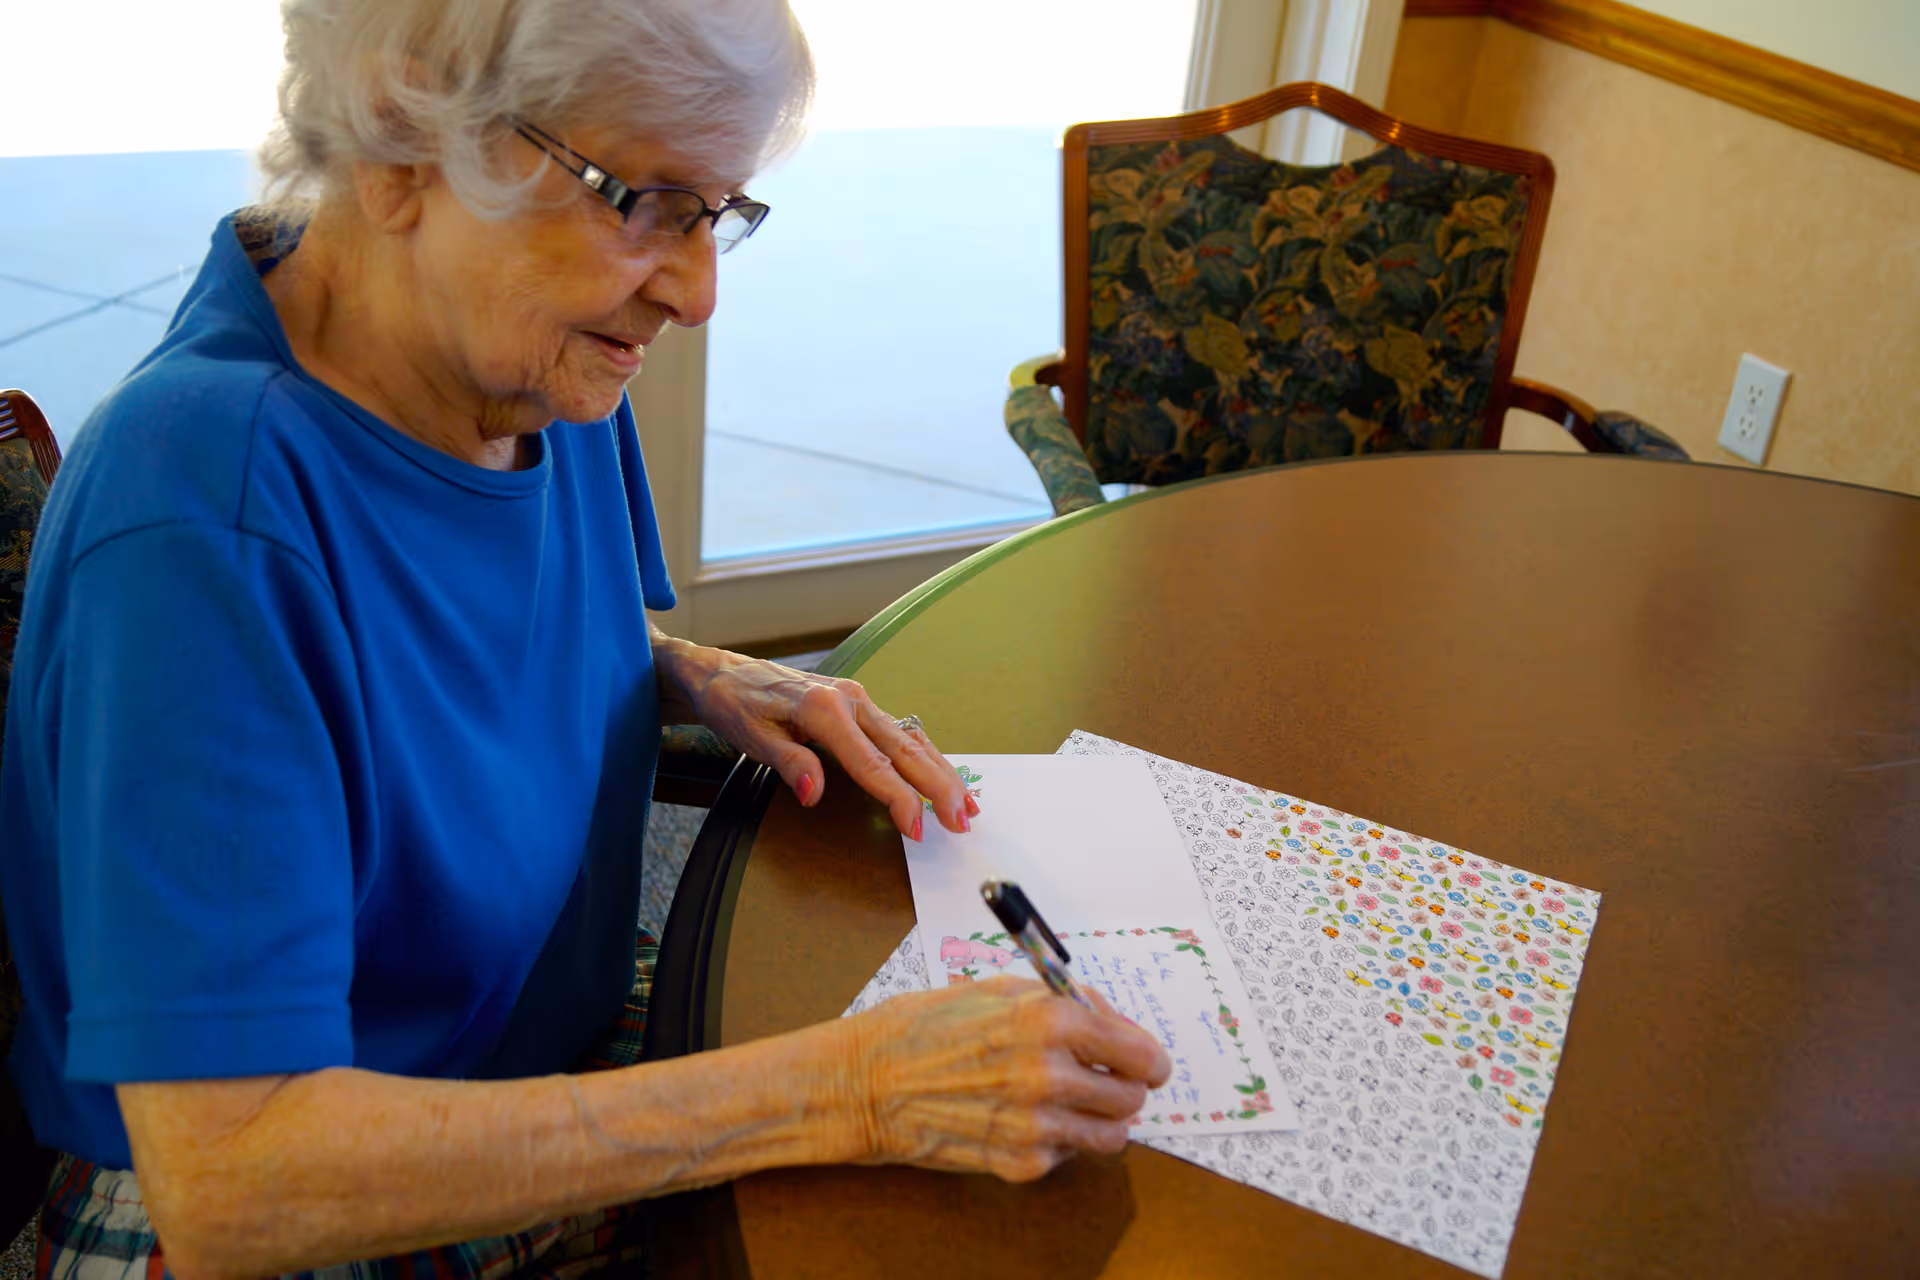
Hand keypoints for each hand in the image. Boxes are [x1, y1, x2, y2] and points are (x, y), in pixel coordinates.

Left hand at [652, 636, 976, 838]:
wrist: (723, 671)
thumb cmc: (734, 704)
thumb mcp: (751, 736)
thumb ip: (789, 763)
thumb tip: (815, 793)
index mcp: (825, 710)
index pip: (871, 764)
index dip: (898, 798)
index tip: (917, 827)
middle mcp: (850, 700)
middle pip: (904, 749)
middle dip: (936, 787)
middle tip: (960, 822)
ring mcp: (858, 699)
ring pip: (910, 739)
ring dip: (940, 772)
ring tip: (965, 805)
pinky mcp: (857, 703)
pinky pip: (899, 731)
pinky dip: (925, 754)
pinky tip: (940, 773)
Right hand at [842, 977, 1172, 1181]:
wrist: (871, 1082)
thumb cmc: (929, 1026)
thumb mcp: (1001, 991)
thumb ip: (1067, 1005)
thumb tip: (1115, 1025)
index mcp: (1049, 1023)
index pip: (1139, 1051)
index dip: (1150, 1058)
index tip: (1149, 1063)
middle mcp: (1050, 1076)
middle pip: (1132, 1096)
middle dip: (1124, 1086)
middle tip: (1105, 1080)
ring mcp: (1037, 1126)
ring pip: (1111, 1135)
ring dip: (1100, 1118)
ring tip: (1070, 1102)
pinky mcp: (1021, 1163)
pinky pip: (1067, 1154)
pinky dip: (1057, 1139)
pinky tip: (1023, 1118)